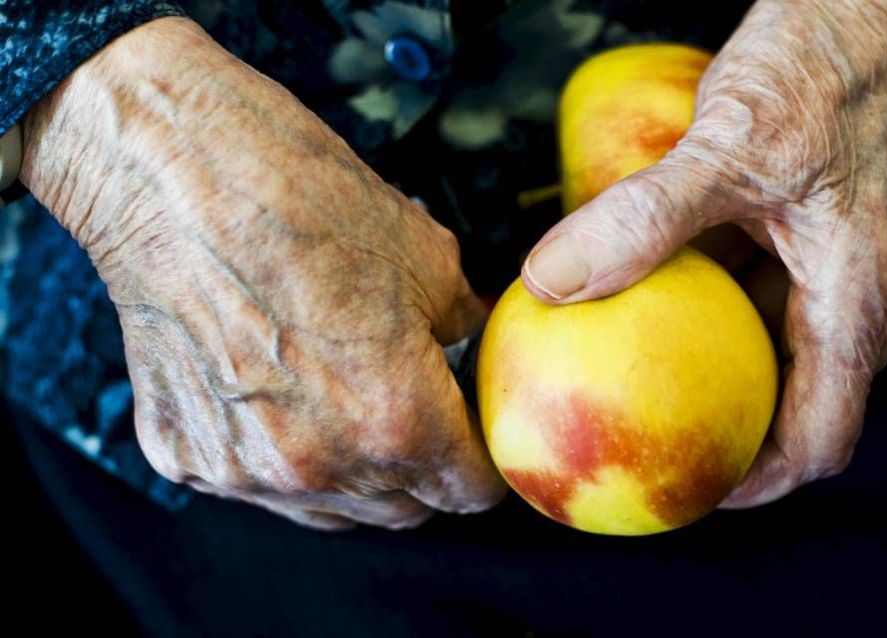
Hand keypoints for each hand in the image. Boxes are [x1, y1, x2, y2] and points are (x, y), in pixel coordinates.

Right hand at [20, 17, 505, 529]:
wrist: (176, 177)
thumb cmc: (300, 203)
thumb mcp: (425, 255)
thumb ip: (462, 325)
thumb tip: (469, 343)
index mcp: (395, 417)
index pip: (468, 490)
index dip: (481, 463)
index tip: (475, 441)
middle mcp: (321, 462)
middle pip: (405, 511)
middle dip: (425, 469)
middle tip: (419, 415)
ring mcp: (247, 468)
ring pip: (334, 509)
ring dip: (357, 474)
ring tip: (347, 404)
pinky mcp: (188, 456)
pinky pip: (260, 483)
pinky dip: (282, 453)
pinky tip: (279, 393)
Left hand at [522, 0, 886, 506]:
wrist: (857, 11)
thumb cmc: (813, 71)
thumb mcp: (721, 148)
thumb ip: (638, 221)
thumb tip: (551, 283)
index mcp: (865, 302)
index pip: (819, 440)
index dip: (754, 483)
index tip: (686, 491)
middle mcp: (877, 305)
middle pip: (801, 408)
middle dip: (728, 429)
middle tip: (650, 438)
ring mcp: (861, 279)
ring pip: (788, 358)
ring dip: (724, 372)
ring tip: (648, 380)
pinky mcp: (837, 252)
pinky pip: (782, 309)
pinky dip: (728, 319)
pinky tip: (669, 305)